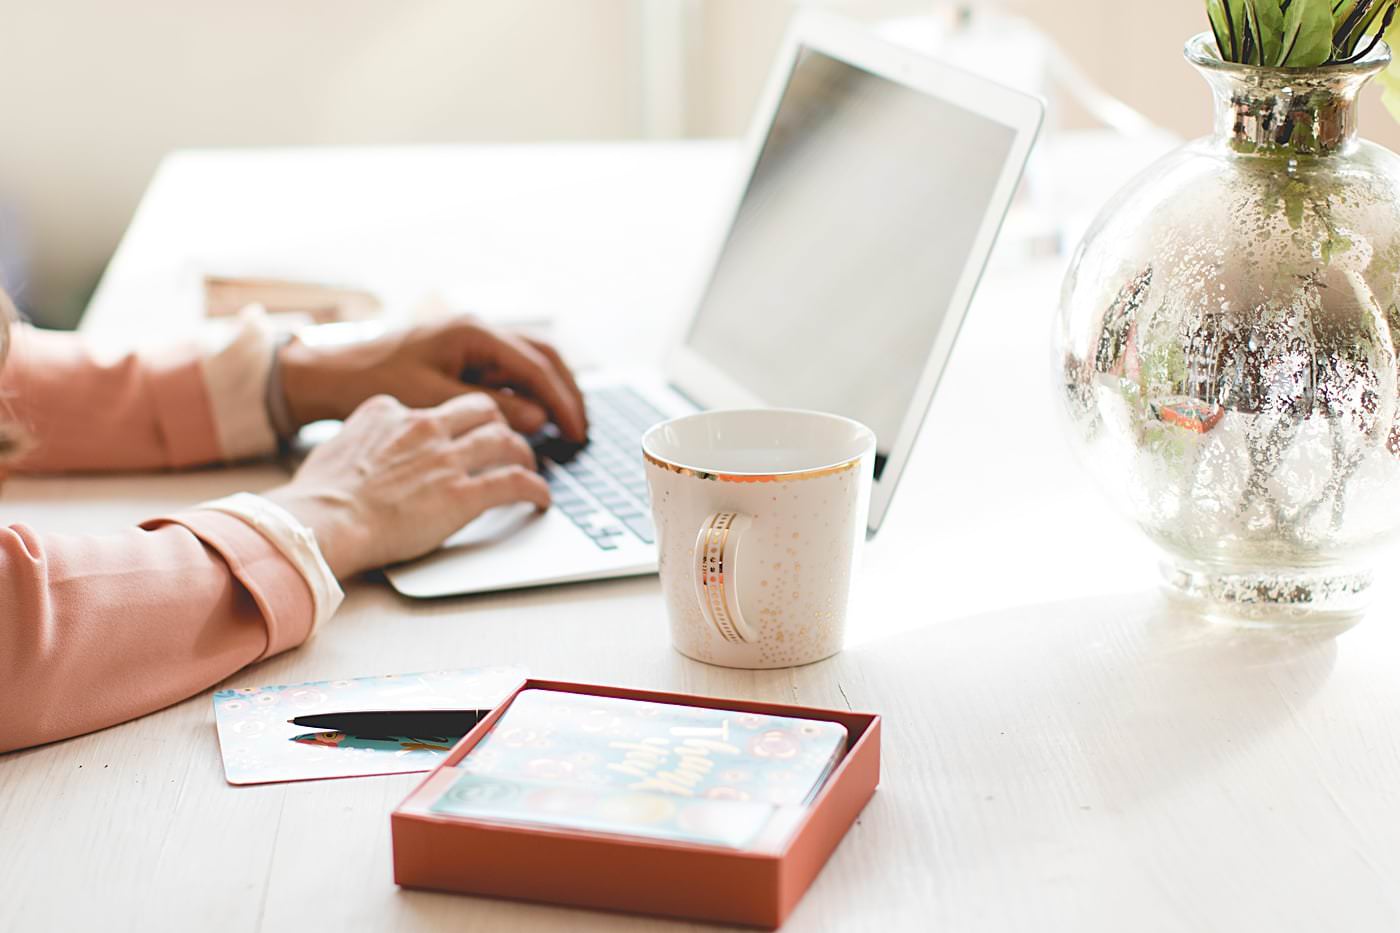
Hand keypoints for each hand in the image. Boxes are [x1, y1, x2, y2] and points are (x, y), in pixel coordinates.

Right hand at [263, 393, 549, 578]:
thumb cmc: (319, 496)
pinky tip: (540, 498)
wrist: (323, 521)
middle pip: (482, 409)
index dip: (453, 420)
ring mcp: (447, 459)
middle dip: (499, 423)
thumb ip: (362, 437)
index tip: (459, 432)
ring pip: (506, 440)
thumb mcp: (337, 446)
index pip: (434, 405)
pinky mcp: (463, 494)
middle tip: (506, 440)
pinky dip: (535, 489)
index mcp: (391, 411)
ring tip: (529, 467)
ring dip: (523, 454)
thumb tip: (366, 445)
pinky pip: (514, 482)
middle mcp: (424, 427)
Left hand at [278, 316, 587, 441]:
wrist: (326, 374)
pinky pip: (507, 372)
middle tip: (582, 430)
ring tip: (566, 427)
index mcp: (473, 333)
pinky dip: (528, 394)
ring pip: (529, 362)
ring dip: (551, 392)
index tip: (577, 431)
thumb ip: (491, 409)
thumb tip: (539, 420)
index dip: (562, 402)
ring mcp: (470, 342)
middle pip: (543, 356)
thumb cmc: (371, 383)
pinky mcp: (460, 357)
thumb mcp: (433, 402)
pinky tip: (533, 420)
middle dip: (567, 393)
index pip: (536, 366)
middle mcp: (477, 330)